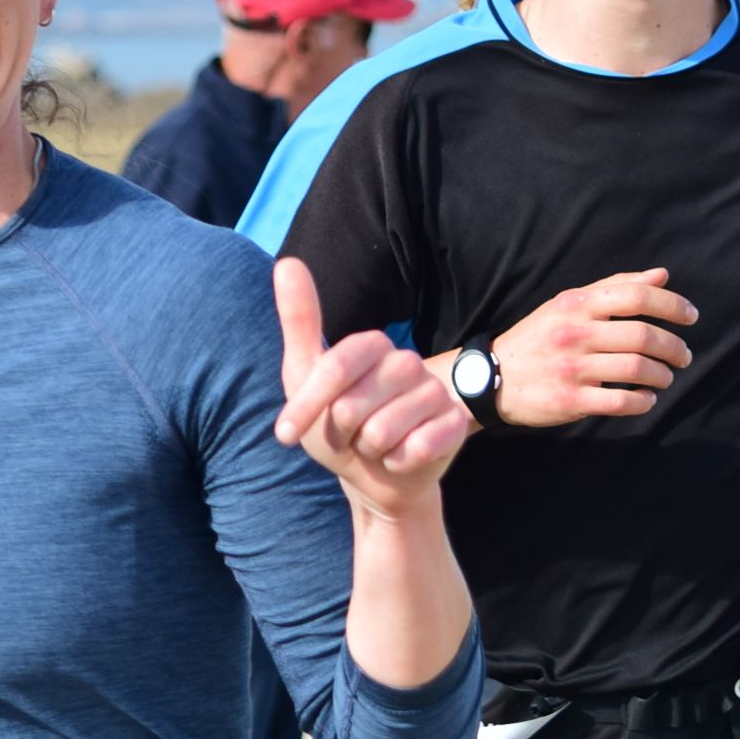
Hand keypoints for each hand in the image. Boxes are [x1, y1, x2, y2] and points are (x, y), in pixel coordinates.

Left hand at [273, 257, 469, 516]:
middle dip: (340, 433)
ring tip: (375, 446)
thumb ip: (300, 320)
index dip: (306, 405)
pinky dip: (396, 463)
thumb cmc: (335, 425)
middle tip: (350, 435)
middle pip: (353, 405)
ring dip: (368, 451)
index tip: (285, 435)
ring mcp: (435, 392)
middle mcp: (408, 362)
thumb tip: (288, 261)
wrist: (373, 477)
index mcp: (374, 345)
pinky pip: (415, 450)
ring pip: (383, 432)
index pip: (335, 368)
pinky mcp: (454, 425)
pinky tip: (400, 457)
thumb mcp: (305, 375)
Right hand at [488, 268, 697, 425]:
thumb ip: (615, 287)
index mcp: (576, 304)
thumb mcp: (568, 304)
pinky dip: (644, 401)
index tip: (691, 317)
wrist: (491, 378)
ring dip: (662, 375)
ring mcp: (572, 368)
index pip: (636, 296)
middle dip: (674, 347)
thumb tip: (662, 275)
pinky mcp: (570, 400)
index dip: (672, 305)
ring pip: (637, 369)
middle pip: (643, 336)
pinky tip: (646, 398)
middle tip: (684, 356)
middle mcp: (574, 333)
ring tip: (665, 376)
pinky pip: (621, 402)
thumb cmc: (538, 338)